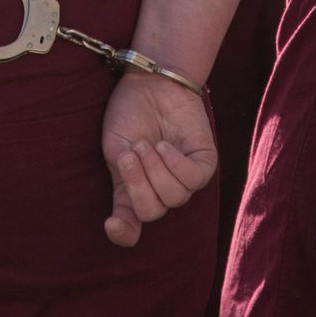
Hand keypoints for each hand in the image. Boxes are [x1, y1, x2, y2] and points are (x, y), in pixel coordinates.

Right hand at [100, 72, 216, 247]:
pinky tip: (165, 146)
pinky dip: (176, 164)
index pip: (131, 228)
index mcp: (134, 190)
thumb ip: (121, 187)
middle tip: (130, 154)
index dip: (123, 234)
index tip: (112, 225)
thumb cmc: (129, 114)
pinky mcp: (203, 164)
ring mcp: (183, 179)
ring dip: (156, 170)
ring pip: (174, 197)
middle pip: (152, 212)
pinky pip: (193, 180)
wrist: (150, 82)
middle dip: (139, 184)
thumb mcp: (115, 150)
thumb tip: (119, 224)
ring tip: (147, 144)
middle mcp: (159, 190)